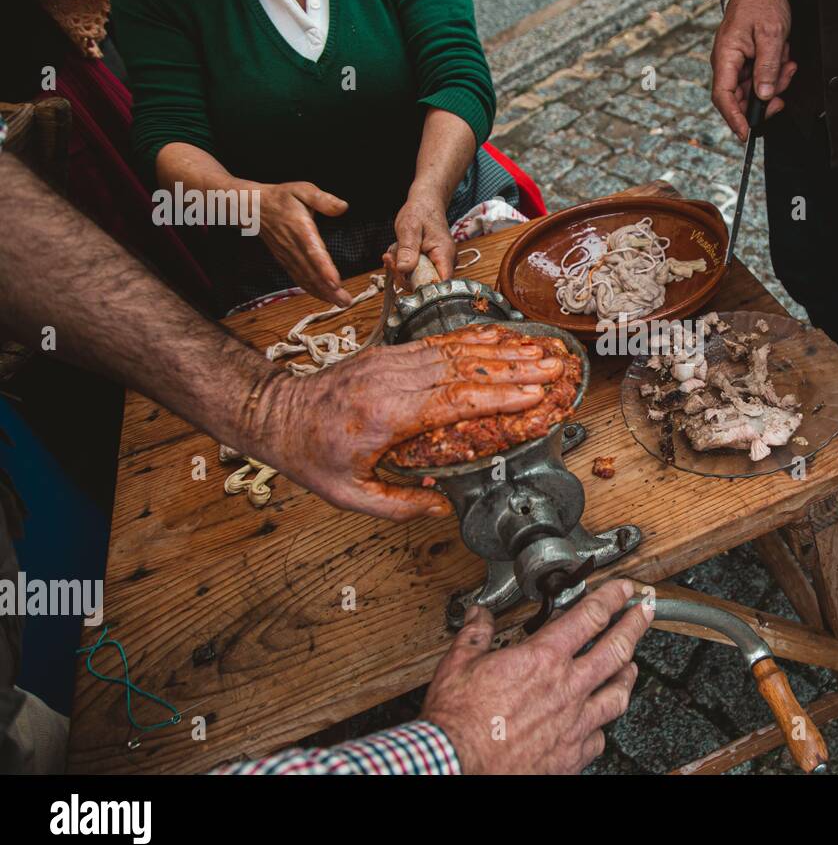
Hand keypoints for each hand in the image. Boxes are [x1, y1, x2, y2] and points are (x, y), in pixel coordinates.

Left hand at [250, 324, 563, 519]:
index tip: (534, 395)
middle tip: (554, 366)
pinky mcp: (391, 352)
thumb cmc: (312, 455)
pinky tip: (502, 337)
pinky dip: (475, 339)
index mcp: (386, 416)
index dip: (498, 396)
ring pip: (456, 350)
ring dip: (503, 350)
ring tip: (541, 350)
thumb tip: (443, 507)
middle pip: (464, 368)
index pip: (453, 400)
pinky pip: (440, 342)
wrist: (278, 414)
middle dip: (515, 367)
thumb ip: (399, 504)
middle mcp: (391, 381)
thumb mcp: (350, 496)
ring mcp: (392, 361)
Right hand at [254, 181, 351, 306]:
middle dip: (328, 289)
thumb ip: (322, 199)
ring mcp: (288, 256)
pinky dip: (311, 290)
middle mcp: (293, 246)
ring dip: (322, 293)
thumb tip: (342, 206)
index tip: (335, 282)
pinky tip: (324, 297)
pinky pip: (299, 278)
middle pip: (311, 271)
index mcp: (300, 228)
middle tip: (346, 302)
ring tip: (340, 303)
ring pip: (305, 278)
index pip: (313, 251)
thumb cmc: (282, 197)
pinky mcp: (285, 261)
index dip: (324, 268)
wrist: (253, 207)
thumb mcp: (302, 190)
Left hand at [394, 190, 454, 286]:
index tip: (401, 274)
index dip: (421, 287)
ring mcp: (439, 264)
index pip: (439, 284)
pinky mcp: (432, 264)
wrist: (426, 204)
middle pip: (426, 284)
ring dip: (401, 270)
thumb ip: (407, 249)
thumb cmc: (421, 212)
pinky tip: (398, 254)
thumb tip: (404, 270)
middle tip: (389, 259)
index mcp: (444, 255)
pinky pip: (417, 273)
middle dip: (404, 275)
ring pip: (419, 280)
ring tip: (393, 253)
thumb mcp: (409, 228)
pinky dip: (404, 266)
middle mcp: (446, 263)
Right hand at [422, 580, 652, 773]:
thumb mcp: (459, 664)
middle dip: (637, 625)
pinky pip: (599, 738)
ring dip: (628, 675)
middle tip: (647, 612)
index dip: (614, 597)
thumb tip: (479, 616)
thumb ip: (475, 635)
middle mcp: (566, 689)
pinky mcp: (571, 756)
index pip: (590, 616)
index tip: (625, 590)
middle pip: (617, 649)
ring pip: (618, 694)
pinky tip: (599, 724)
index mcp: (543, 659)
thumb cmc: (458, 719)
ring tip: (632, 666)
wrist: (457, 764)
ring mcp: (574, 724)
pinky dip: (601, 727)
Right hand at [711, 0, 796, 140]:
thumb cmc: (761, 2)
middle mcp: (727, 63)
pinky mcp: (747, 61)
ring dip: (774, 84)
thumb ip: (767, 67)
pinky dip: (775, 75)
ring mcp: (736, 63)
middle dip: (764, 99)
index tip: (746, 133)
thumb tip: (763, 95)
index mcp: (725, 56)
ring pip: (754, 90)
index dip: (734, 119)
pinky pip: (760, 78)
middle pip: (740, 98)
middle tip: (782, 94)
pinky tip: (785, 61)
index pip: (723, 97)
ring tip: (788, 65)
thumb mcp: (770, 34)